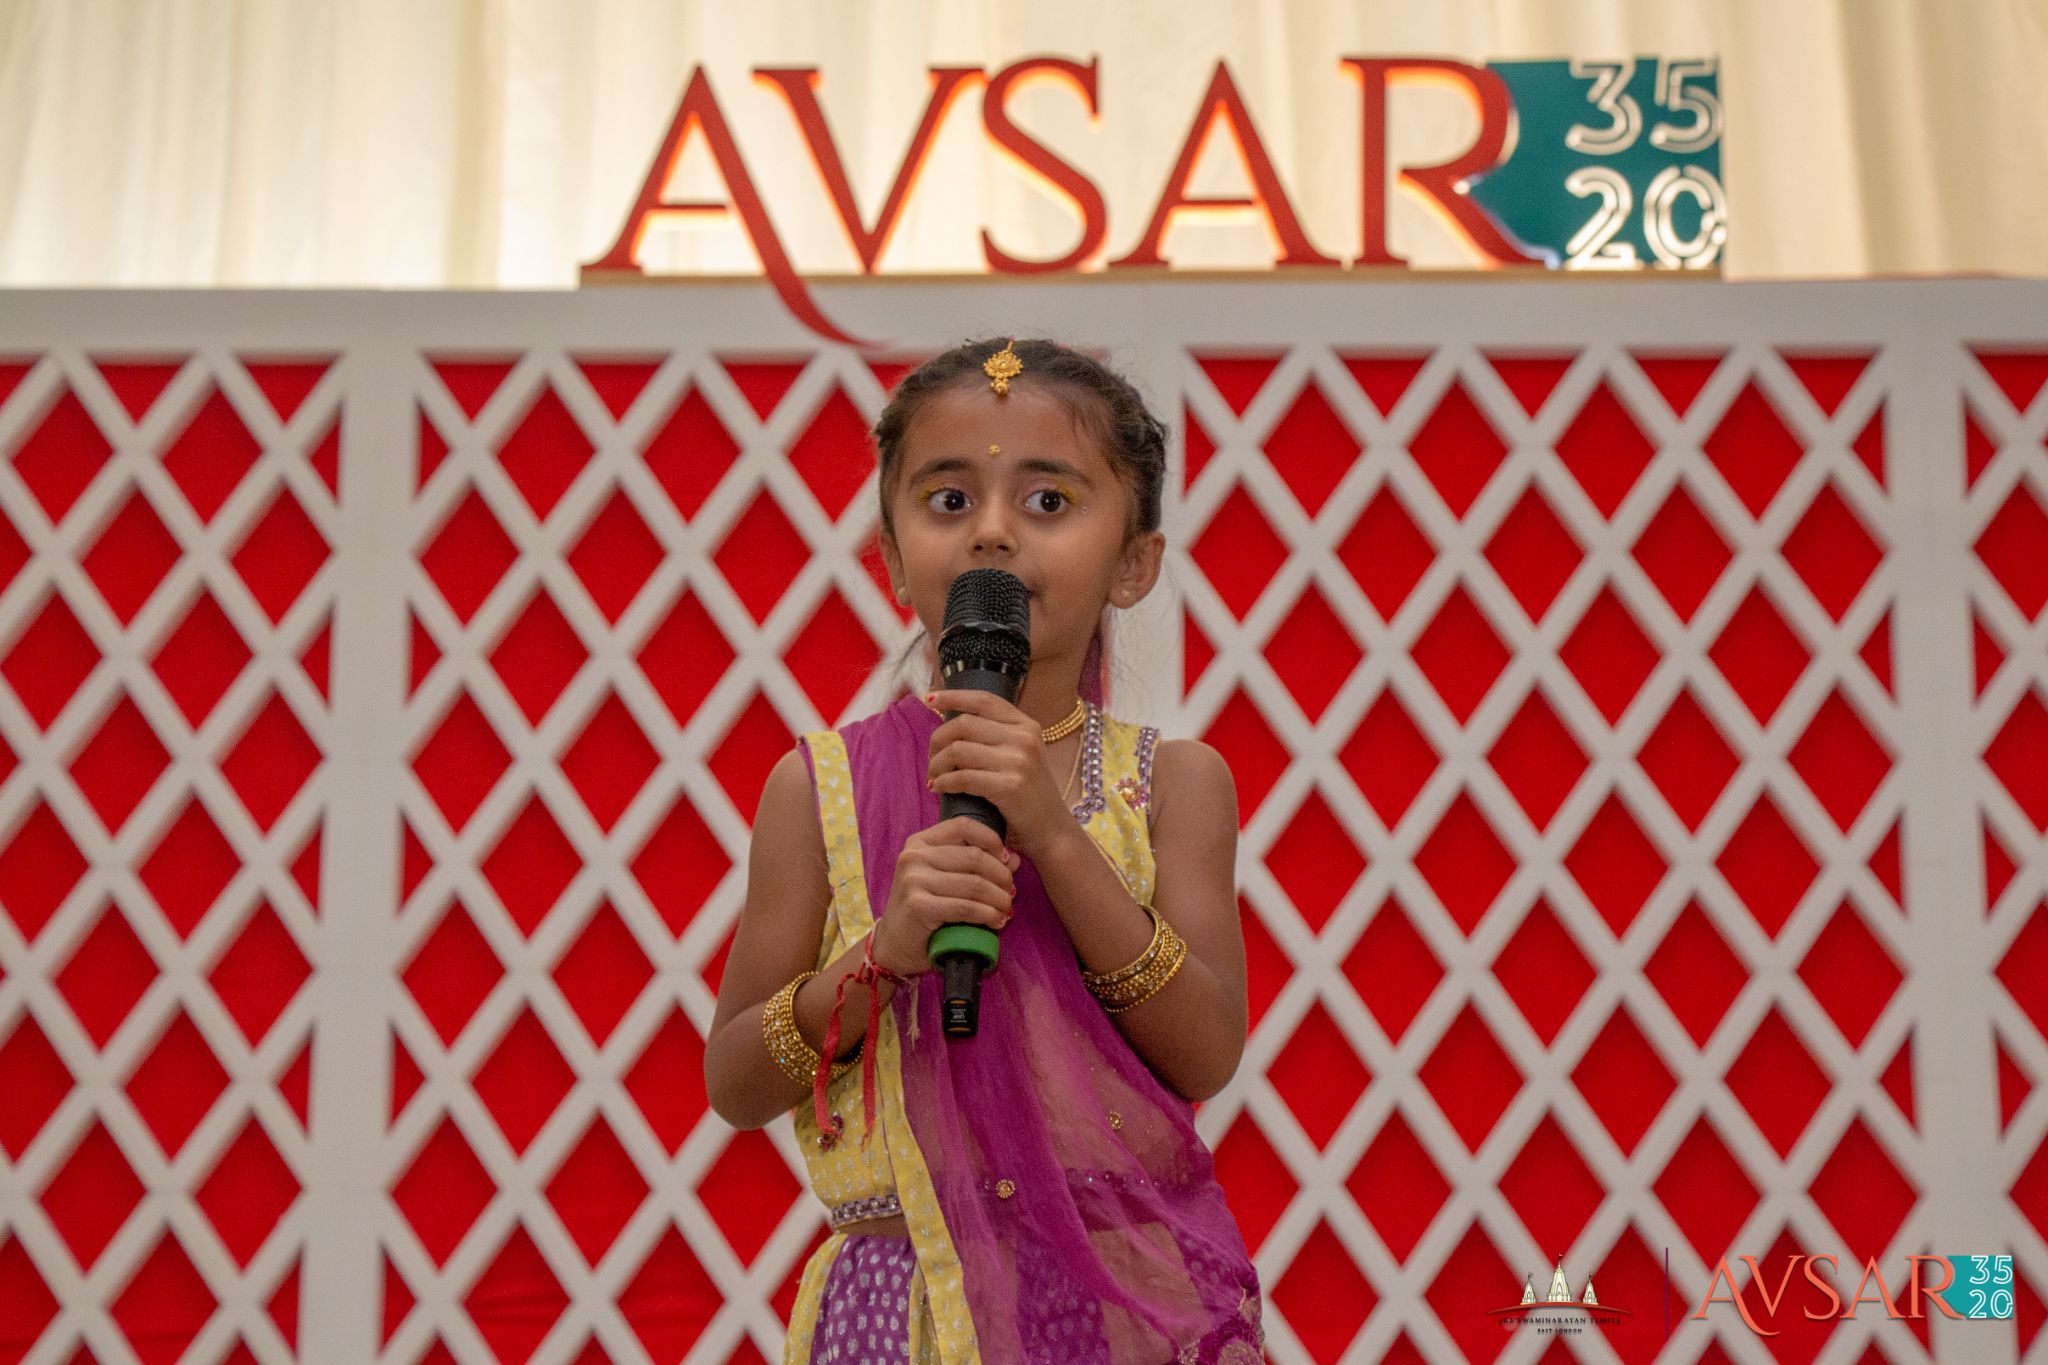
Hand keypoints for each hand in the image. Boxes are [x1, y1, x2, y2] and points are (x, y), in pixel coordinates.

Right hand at [872, 815, 1019, 975]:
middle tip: (1011, 893)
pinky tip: (996, 921)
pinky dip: (988, 915)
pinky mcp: (918, 906)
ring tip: (1007, 909)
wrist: (895, 943)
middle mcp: (914, 856)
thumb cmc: (924, 908)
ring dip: (999, 899)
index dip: (992, 840)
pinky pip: (966, 907)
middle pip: (974, 857)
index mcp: (920, 842)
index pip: (964, 826)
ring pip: (974, 884)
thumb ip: (975, 865)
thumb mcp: (945, 878)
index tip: (1007, 860)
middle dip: (1002, 876)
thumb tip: (1014, 859)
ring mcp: (913, 880)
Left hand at [926, 689, 1073, 860]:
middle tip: (931, 759)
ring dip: (937, 764)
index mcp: (1026, 725)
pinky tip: (939, 789)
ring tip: (934, 777)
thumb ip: (996, 738)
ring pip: (957, 750)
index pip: (983, 700)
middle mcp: (1024, 737)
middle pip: (963, 724)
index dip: (953, 697)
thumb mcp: (1022, 757)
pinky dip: (943, 783)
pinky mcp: (1010, 786)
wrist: (1053, 832)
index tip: (930, 699)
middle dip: (937, 740)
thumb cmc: (1028, 797)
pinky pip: (962, 777)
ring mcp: (1019, 761)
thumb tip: (953, 724)